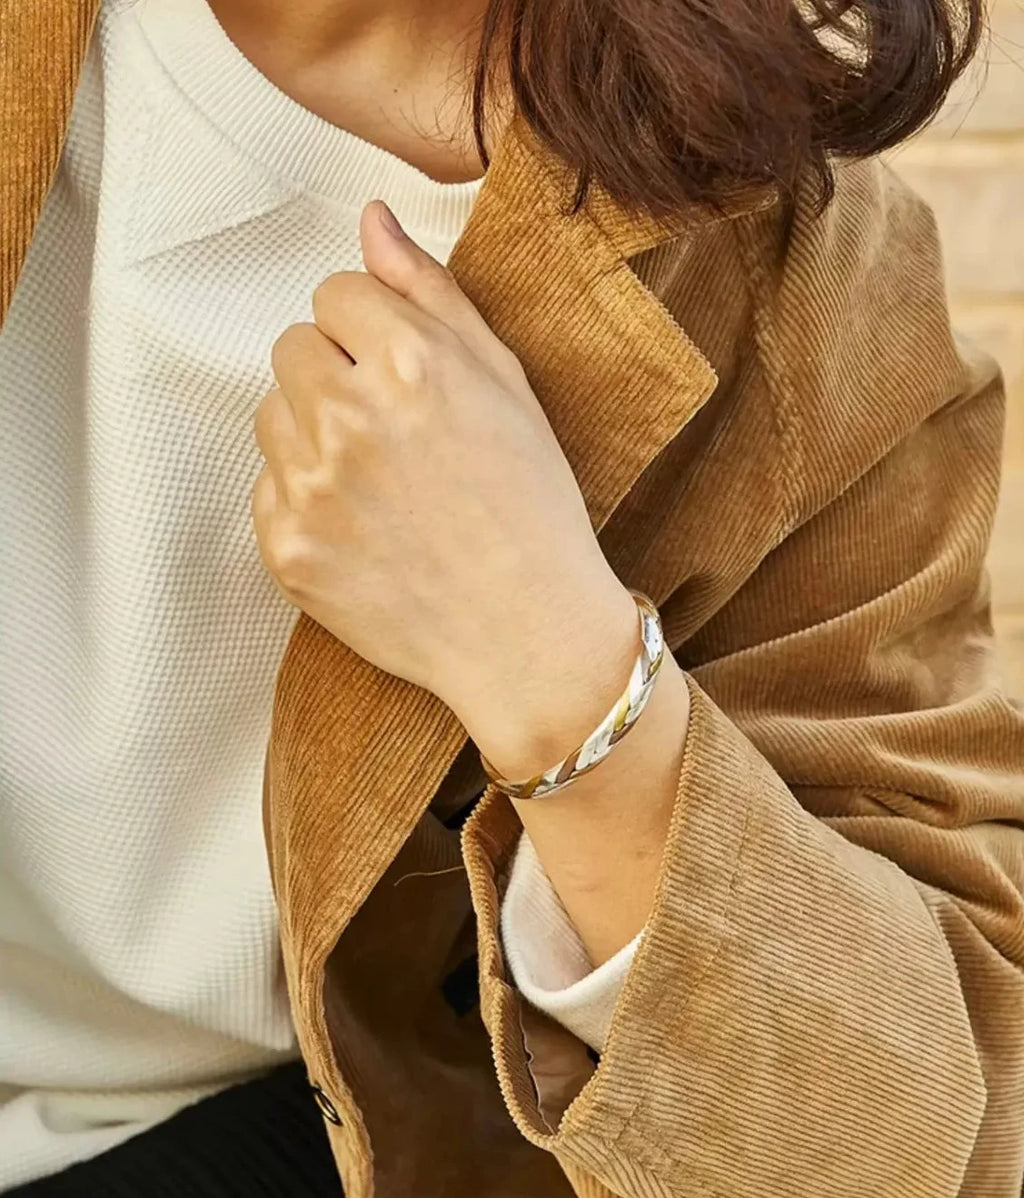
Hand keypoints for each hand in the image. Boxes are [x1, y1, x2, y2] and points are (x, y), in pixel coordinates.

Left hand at [253, 201, 638, 776]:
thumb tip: (370, 218)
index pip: (337, 291)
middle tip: (393, 429)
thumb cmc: (532, 504)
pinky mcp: (286, 548)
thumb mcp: (506, 383)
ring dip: (313, 431)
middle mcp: (350, 419)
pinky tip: (362, 523)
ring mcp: (310, 489)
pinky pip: (268, 486)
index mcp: (413, 365)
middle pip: (293, 345)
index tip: (405, 373)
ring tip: (378, 478)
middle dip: (336, 372)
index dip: (373, 329)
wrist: (526, 630)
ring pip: (273, 414)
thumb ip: (431, 294)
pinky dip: (304, 497)